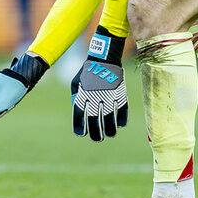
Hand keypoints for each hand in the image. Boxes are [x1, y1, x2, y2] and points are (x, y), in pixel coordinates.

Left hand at [71, 26, 127, 141]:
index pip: (80, 117)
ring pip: (110, 120)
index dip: (80, 128)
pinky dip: (121, 120)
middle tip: (97, 138)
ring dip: (110, 130)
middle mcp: (95, 99)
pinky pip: (122, 111)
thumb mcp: (76, 82)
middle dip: (96, 134)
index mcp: (82, 96)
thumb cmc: (87, 70)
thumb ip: (75, 96)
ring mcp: (108, 97)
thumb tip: (77, 109)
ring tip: (109, 135)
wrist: (104, 58)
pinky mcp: (120, 95)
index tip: (81, 134)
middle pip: (95, 122)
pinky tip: (119, 125)